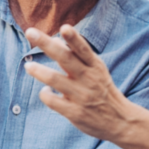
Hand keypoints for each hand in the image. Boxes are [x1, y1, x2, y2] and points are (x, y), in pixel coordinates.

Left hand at [24, 25, 131, 141]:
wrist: (120, 121)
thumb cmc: (103, 90)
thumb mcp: (97, 70)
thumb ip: (77, 56)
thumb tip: (55, 40)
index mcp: (95, 66)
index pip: (83, 49)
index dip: (74, 38)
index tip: (64, 27)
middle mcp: (89, 79)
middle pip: (65, 58)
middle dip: (46, 44)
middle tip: (30, 32)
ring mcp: (81, 96)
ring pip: (54, 79)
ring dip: (38, 71)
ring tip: (28, 66)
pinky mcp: (75, 112)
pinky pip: (52, 100)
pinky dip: (44, 93)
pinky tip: (45, 91)